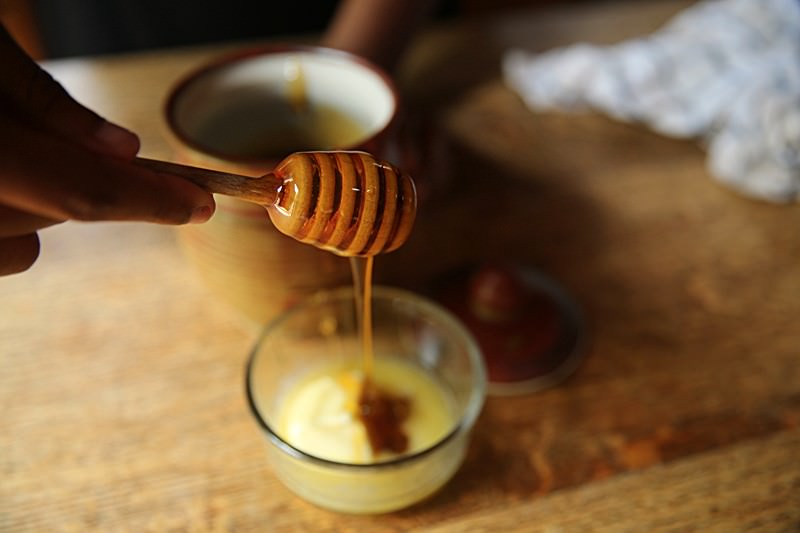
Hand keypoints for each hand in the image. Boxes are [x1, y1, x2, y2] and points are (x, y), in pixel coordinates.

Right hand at [0, 25, 214, 275]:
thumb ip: (43, 102)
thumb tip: (121, 151)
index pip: (77, 188)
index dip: (148, 199)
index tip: (197, 204)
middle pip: (48, 218)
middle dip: (88, 185)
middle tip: (97, 148)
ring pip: (16, 245)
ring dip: (41, 207)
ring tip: (16, 151)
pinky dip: (4, 228)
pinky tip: (0, 184)